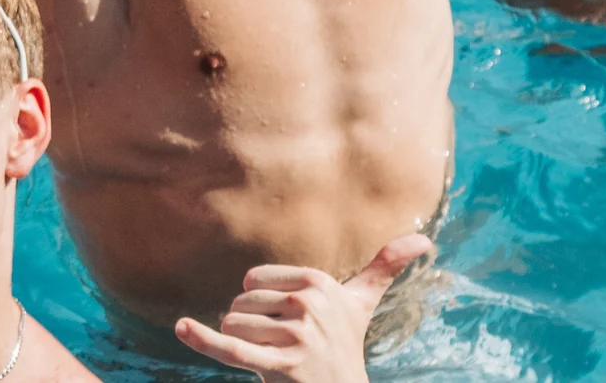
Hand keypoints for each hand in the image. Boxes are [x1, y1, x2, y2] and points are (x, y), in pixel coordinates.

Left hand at [173, 235, 432, 381]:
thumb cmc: (346, 346)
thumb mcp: (362, 304)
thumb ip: (385, 266)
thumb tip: (423, 239)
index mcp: (317, 281)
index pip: (252, 282)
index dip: (258, 304)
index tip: (285, 321)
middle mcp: (308, 304)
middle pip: (239, 304)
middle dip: (249, 327)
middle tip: (280, 347)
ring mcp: (295, 337)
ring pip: (231, 326)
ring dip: (240, 344)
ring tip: (272, 358)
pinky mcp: (279, 367)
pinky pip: (230, 348)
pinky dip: (201, 339)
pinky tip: (181, 327)